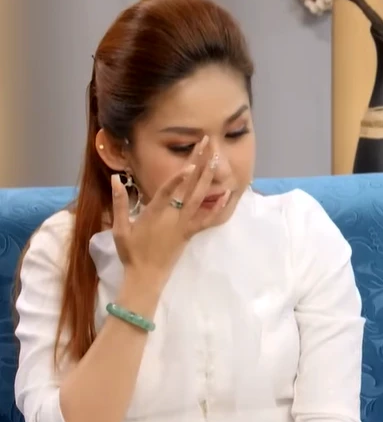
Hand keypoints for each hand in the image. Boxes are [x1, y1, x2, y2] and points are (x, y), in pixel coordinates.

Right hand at [109, 135, 231, 285]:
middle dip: (198, 165)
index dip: (178, 178)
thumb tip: (115, 179)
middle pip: (189, 188)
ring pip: (200, 198)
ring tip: (215, 159)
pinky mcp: (191, 232)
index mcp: (154, 214)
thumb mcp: (119, 227)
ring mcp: (184, 225)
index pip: (168, 192)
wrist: (146, 276)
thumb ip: (119, 202)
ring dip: (208, 178)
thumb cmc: (131, 251)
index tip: (189, 163)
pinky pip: (208, 219)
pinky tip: (227, 195)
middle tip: (207, 145)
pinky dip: (218, 207)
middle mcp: (173, 217)